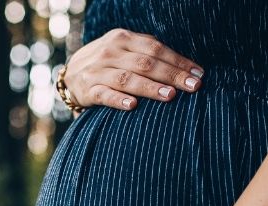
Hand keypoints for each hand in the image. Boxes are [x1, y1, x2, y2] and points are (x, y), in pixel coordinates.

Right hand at [63, 28, 204, 110]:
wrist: (69, 75)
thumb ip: (147, 53)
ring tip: (171, 95)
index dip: (178, 61)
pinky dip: (118, 100)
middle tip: (193, 86)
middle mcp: (110, 52)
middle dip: (172, 75)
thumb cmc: (107, 64)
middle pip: (146, 63)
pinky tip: (133, 106)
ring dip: (150, 87)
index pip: (156, 49)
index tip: (198, 74)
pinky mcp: (87, 90)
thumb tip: (185, 67)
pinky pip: (104, 95)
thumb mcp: (124, 50)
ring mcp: (97, 71)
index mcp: (123, 38)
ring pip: (127, 79)